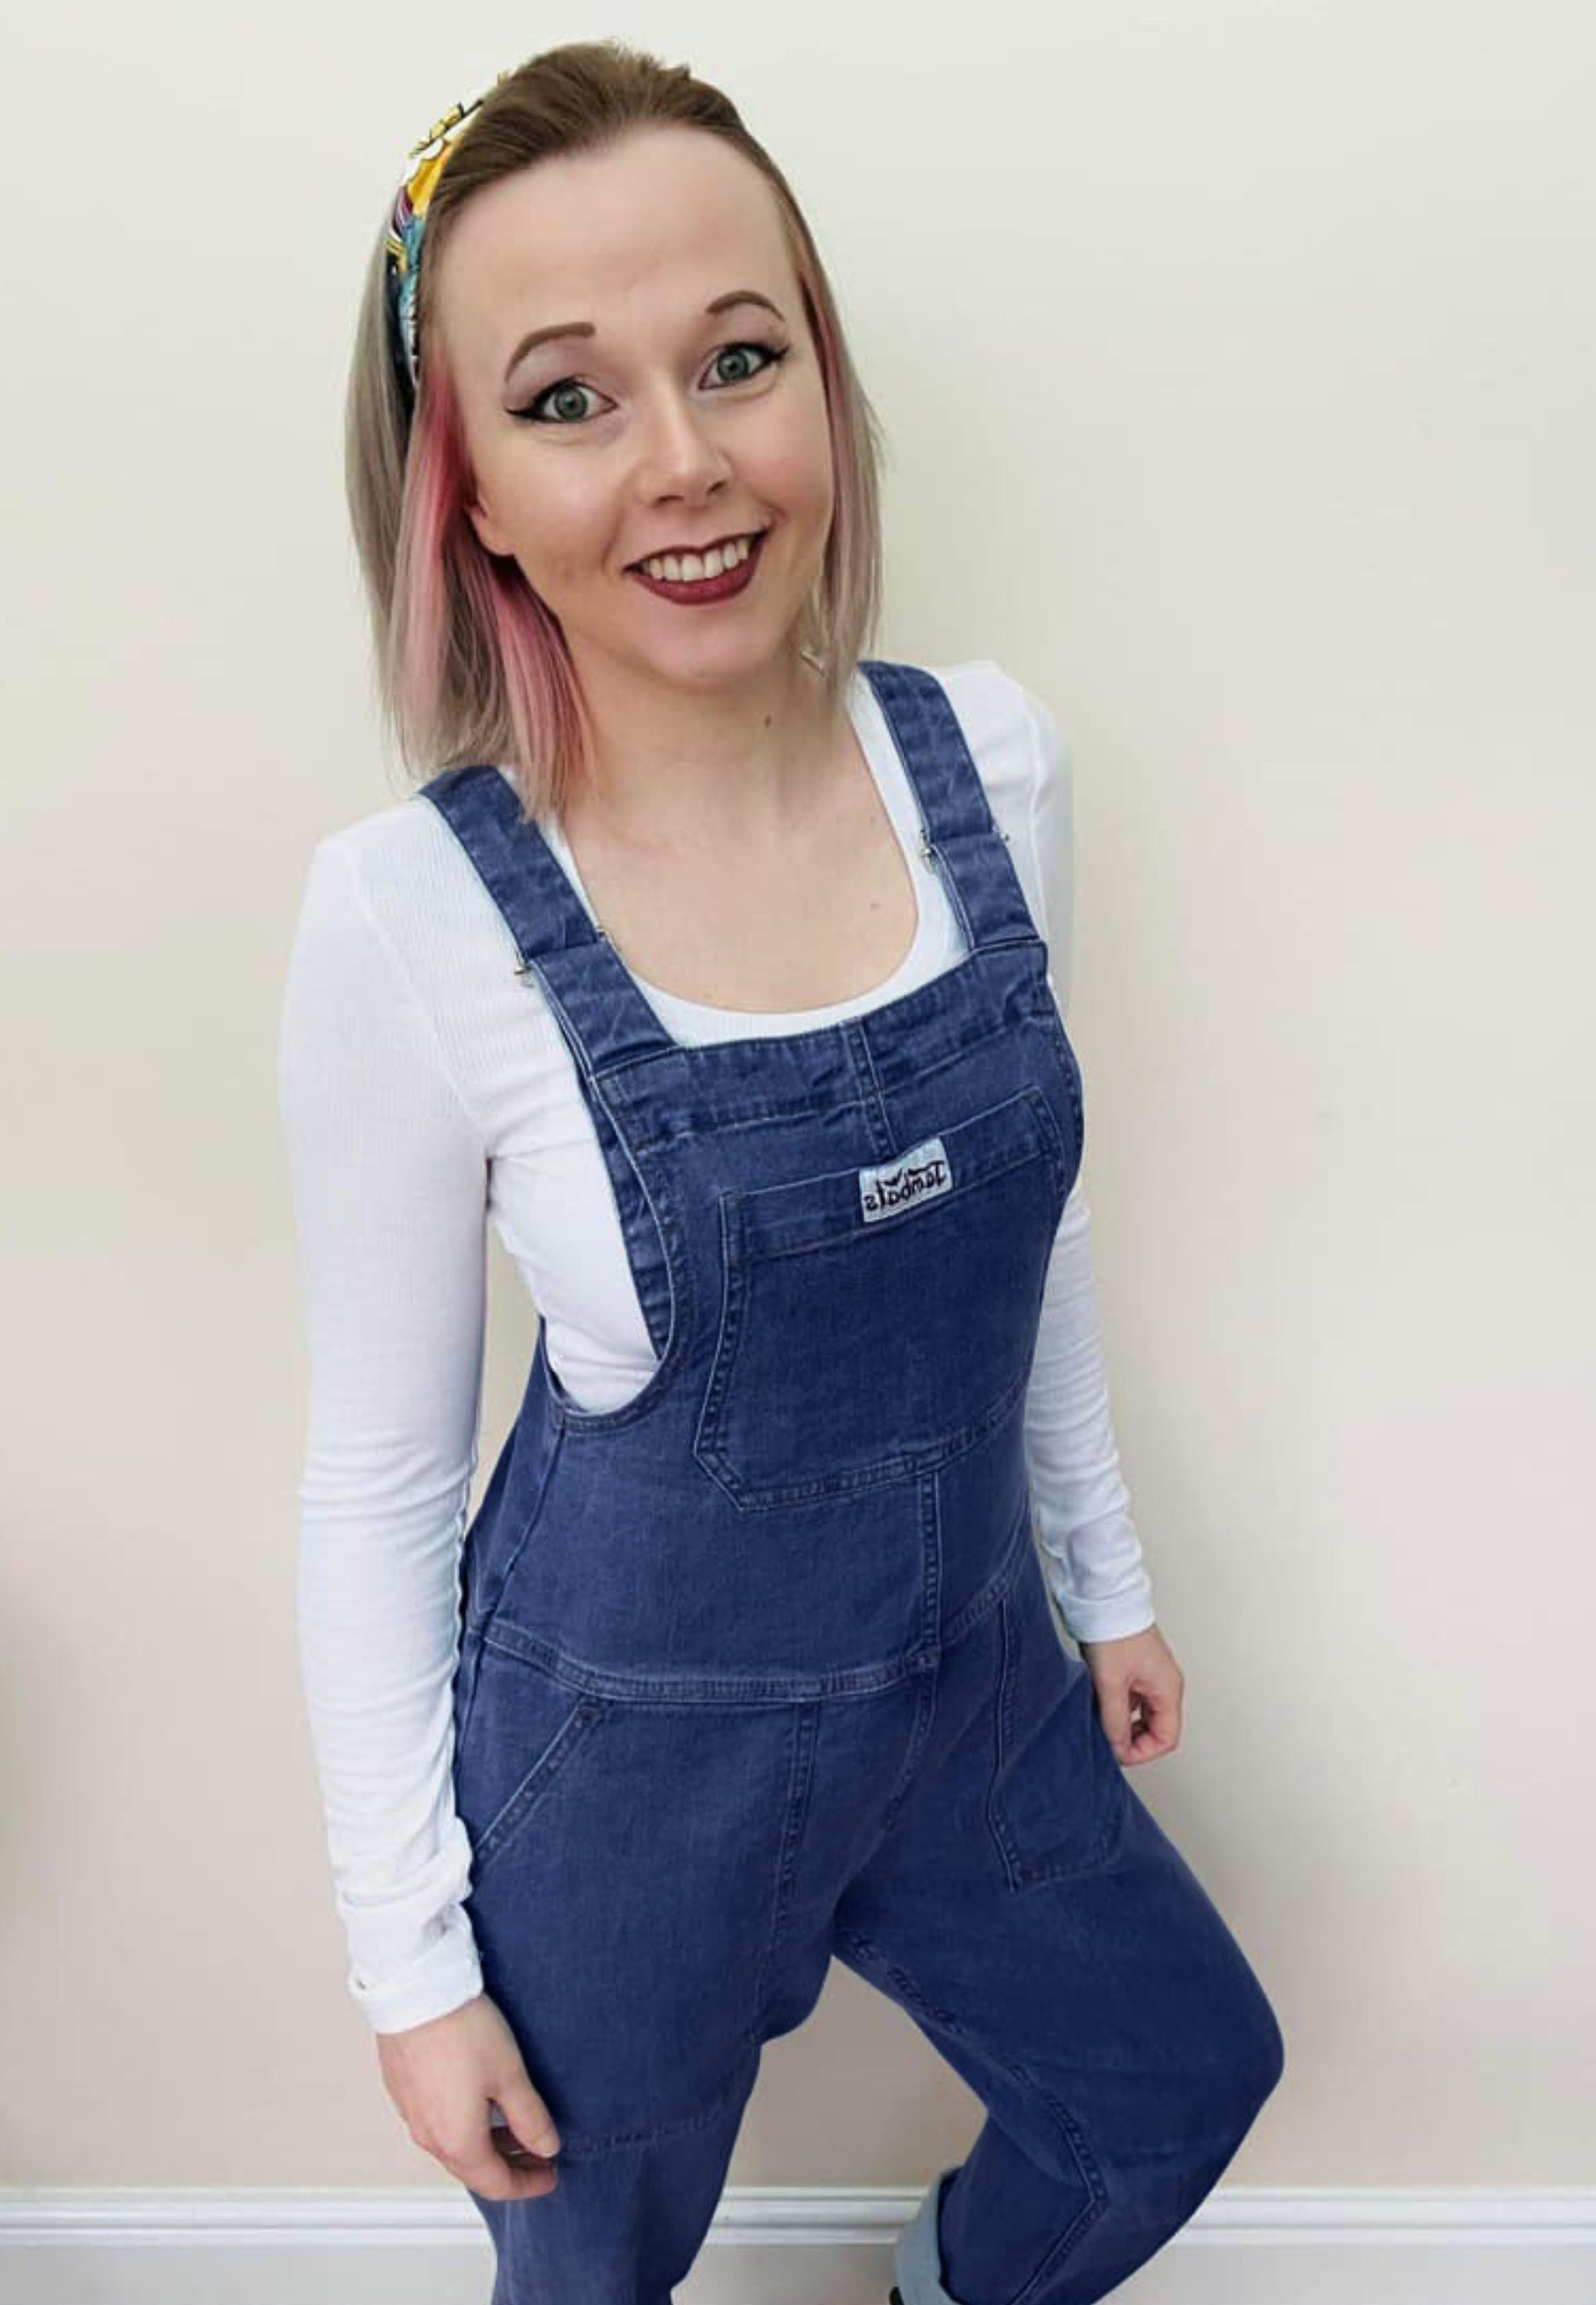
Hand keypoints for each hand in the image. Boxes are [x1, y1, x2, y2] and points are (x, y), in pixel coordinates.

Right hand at [376, 1990, 562, 2201]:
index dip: (529, 2183)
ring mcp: (412, 2115)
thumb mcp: (510, 2075)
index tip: (550, 2175)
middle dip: (510, 2166)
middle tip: (539, 2154)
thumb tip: (547, 2148)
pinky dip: (465, 2125)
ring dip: (488, 2144)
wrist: (415, 1991)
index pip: (497, 2184)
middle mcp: (430, 2137)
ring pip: (454, 2146)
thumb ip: (531, 2118)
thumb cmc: (461, 2029)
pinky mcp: (403, 2091)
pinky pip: (437, 2123)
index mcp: (458, 2142)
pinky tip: (481, 2100)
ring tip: (515, 2125)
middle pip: (474, 2170)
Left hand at [1077, 1623, 1183, 1766]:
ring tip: (1099, 1718)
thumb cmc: (1114, 1632)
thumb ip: (1115, 1721)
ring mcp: (1150, 1675)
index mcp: (1168, 1689)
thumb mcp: (1111, 1685)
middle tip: (1107, 1740)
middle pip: (1156, 1728)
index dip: (1142, 1752)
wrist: (1104, 1598)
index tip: (1117, 1752)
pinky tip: (1097, 1701)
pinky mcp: (1135, 1667)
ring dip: (1122, 1722)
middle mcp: (1164, 1683)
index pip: (1166, 1738)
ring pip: (1141, 1714)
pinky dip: (1116, 1706)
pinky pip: (1130, 1698)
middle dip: (1132, 1739)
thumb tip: (1117, 1748)